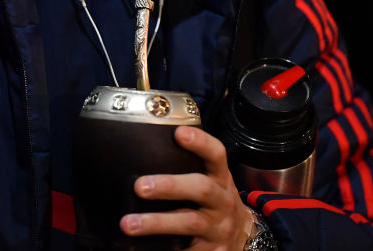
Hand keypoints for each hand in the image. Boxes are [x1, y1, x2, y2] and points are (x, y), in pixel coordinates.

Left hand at [120, 125, 256, 249]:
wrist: (243, 237)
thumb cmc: (217, 203)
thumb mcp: (213, 182)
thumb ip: (191, 166)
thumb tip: (151, 145)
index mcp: (221, 179)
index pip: (216, 155)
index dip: (201, 142)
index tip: (179, 133)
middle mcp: (223, 202)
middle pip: (201, 189)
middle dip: (170, 186)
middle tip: (140, 186)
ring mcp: (218, 228)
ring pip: (189, 223)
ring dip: (157, 223)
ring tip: (129, 224)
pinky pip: (187, 250)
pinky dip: (164, 249)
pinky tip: (142, 248)